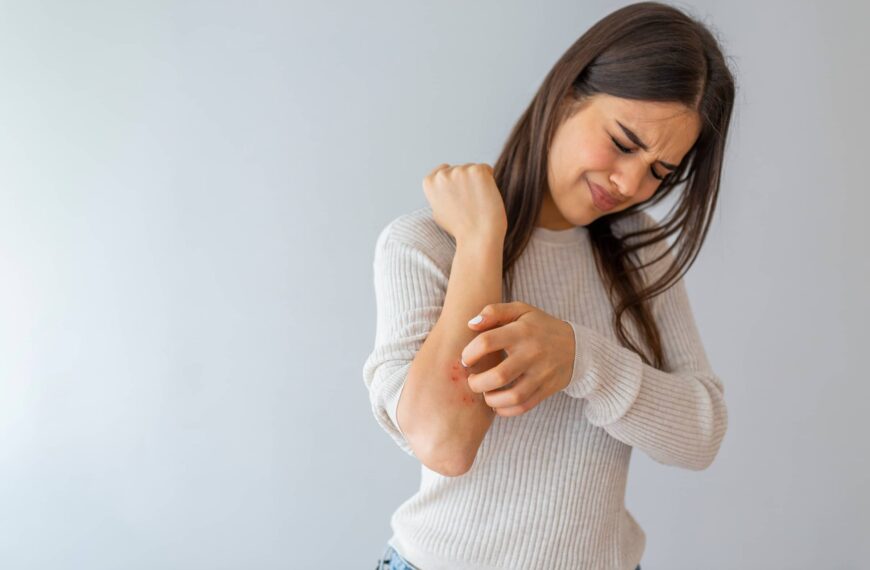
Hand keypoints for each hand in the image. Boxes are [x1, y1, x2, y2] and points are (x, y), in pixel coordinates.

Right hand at [422, 163, 507, 243]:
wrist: (477, 237)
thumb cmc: (460, 229)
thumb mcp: (438, 211)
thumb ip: (439, 194)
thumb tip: (444, 185)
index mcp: (429, 183)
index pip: (443, 170)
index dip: (454, 184)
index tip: (458, 198)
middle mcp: (442, 175)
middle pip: (459, 169)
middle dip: (466, 182)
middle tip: (469, 204)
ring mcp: (460, 171)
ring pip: (473, 169)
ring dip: (477, 182)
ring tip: (477, 203)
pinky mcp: (477, 171)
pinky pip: (487, 169)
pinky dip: (489, 181)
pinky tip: (486, 196)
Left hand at [459, 302, 575, 416]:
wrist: (575, 346)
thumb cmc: (538, 327)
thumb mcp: (520, 310)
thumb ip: (494, 312)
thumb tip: (471, 325)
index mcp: (521, 331)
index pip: (487, 342)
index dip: (469, 353)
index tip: (466, 359)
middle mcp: (531, 353)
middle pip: (499, 375)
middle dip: (477, 383)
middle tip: (472, 380)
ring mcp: (541, 374)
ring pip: (512, 396)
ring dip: (491, 400)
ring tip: (485, 393)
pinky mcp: (546, 389)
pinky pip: (523, 406)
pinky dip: (506, 410)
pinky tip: (497, 404)